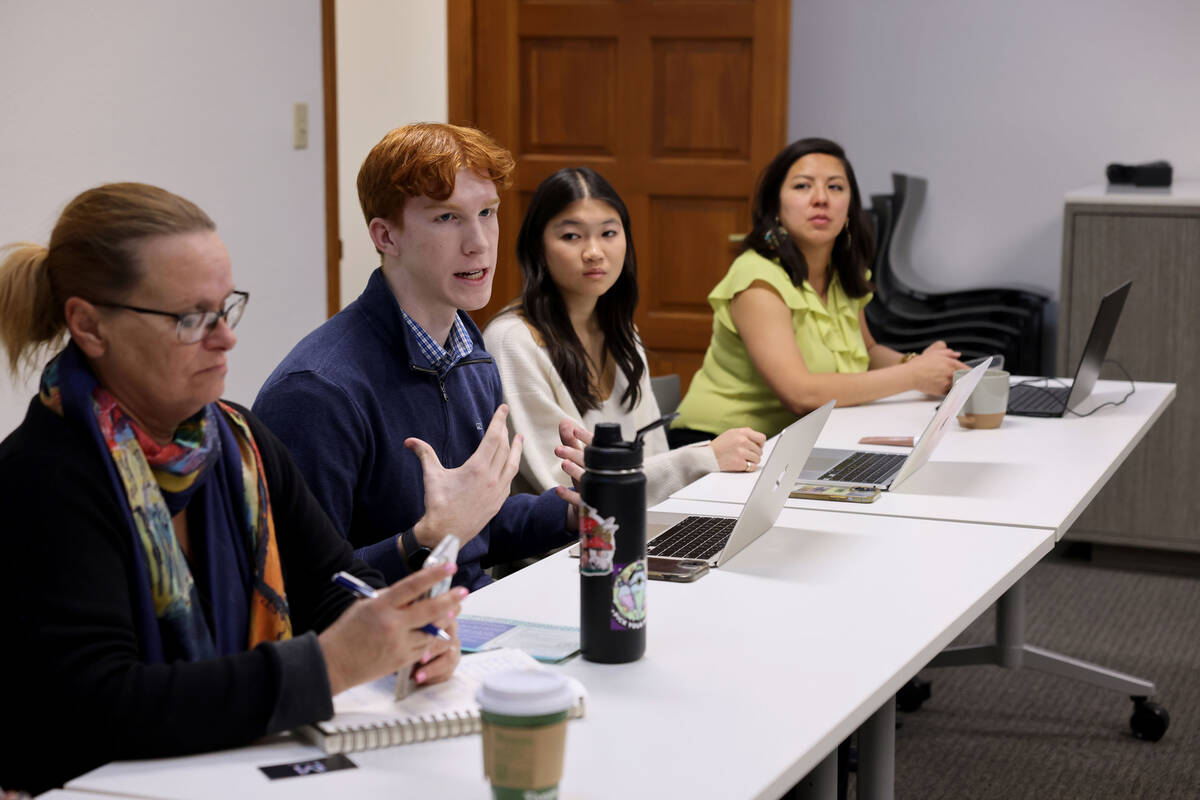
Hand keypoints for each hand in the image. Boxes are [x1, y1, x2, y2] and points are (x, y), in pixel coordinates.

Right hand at [319, 563, 466, 695]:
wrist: (333, 663)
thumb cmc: (347, 631)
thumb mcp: (365, 606)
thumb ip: (391, 599)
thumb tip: (417, 592)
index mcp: (381, 606)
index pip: (413, 586)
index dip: (433, 575)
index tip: (449, 567)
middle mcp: (392, 625)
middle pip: (430, 610)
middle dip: (451, 599)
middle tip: (463, 591)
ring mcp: (399, 644)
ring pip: (432, 631)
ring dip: (444, 620)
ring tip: (453, 611)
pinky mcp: (402, 661)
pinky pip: (425, 648)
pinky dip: (432, 639)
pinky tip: (437, 631)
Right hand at [406, 405, 522, 547]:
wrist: (445, 533)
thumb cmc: (438, 504)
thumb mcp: (432, 475)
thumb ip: (424, 454)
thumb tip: (409, 441)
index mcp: (478, 468)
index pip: (494, 438)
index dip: (499, 421)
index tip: (504, 408)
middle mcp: (492, 478)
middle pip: (504, 448)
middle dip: (505, 432)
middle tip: (505, 420)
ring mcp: (498, 491)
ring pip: (512, 464)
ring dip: (516, 449)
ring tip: (519, 438)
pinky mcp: (499, 502)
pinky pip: (509, 480)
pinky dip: (511, 468)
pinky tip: (510, 465)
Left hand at [552, 419, 591, 530]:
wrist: (595, 508)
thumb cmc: (587, 477)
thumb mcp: (578, 459)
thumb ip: (571, 442)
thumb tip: (563, 422)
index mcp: (601, 462)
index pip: (598, 447)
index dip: (587, 438)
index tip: (575, 430)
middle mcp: (600, 475)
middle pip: (591, 462)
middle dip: (575, 454)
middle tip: (559, 449)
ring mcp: (596, 490)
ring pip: (588, 480)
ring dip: (575, 471)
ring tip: (563, 464)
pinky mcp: (589, 506)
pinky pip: (580, 501)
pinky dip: (569, 495)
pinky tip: (558, 490)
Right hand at [710, 427, 766, 471]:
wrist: (708, 456)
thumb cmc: (719, 445)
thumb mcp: (731, 433)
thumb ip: (745, 434)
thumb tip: (759, 440)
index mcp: (742, 432)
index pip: (761, 438)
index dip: (760, 444)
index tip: (756, 447)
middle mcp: (742, 441)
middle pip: (759, 450)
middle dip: (754, 454)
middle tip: (745, 455)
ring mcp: (741, 452)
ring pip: (757, 459)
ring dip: (752, 461)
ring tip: (743, 459)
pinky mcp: (739, 463)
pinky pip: (752, 467)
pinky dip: (749, 467)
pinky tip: (742, 465)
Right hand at [908, 341, 968, 394]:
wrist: (910, 375)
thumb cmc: (920, 364)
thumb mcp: (935, 354)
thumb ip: (948, 353)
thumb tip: (957, 355)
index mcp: (950, 363)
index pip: (967, 369)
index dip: (971, 372)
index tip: (972, 374)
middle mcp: (950, 373)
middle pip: (964, 378)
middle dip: (963, 378)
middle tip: (963, 379)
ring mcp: (946, 383)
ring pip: (956, 385)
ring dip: (955, 384)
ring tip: (947, 382)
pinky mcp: (941, 391)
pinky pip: (948, 391)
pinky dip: (947, 390)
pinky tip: (940, 386)